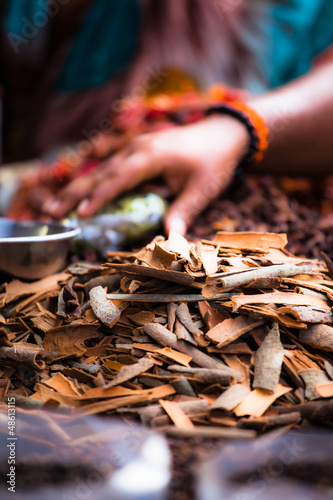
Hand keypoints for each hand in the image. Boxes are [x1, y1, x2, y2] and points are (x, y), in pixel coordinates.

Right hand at [43, 115, 248, 234]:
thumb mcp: (202, 189)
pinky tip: (80, 191)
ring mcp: (135, 146)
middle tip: (51, 212)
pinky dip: (93, 180)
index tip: (79, 214)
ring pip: (101, 168)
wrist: (224, 133)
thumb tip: (171, 241)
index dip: (98, 197)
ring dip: (78, 186)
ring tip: (55, 205)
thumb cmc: (214, 161)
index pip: (118, 179)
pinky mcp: (137, 149)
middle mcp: (137, 148)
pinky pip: (110, 165)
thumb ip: (183, 212)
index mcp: (150, 156)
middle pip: (100, 172)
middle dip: (74, 192)